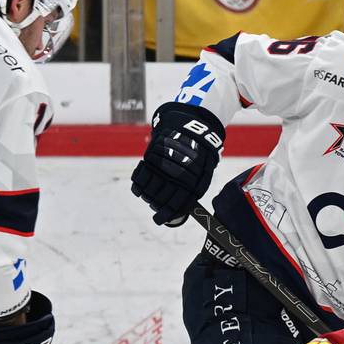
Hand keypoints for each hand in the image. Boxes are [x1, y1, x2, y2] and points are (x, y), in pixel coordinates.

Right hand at [130, 102, 224, 225]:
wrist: (192, 123)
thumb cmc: (201, 151)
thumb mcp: (205, 170)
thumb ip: (195, 189)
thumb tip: (184, 208)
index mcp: (194, 180)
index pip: (178, 204)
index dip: (167, 214)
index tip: (160, 219)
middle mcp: (179, 173)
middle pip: (163, 197)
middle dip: (157, 206)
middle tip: (154, 207)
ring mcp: (165, 164)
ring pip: (151, 187)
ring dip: (147, 196)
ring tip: (147, 198)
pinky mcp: (155, 154)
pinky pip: (143, 174)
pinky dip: (138, 183)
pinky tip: (139, 189)